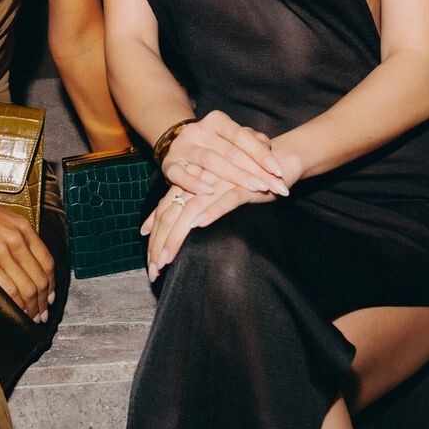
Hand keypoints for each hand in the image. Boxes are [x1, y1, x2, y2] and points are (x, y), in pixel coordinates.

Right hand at [0, 184, 54, 322]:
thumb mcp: (4, 218)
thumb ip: (20, 237)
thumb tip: (31, 265)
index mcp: (23, 227)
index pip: (47, 262)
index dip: (51, 284)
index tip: (50, 297)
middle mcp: (16, 239)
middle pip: (39, 279)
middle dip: (43, 301)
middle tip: (43, 314)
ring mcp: (1, 251)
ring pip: (26, 288)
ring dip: (32, 307)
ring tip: (32, 317)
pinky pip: (8, 289)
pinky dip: (16, 305)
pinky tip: (17, 312)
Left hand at [142, 178, 276, 279]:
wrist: (279, 160)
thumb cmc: (245, 178)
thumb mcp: (216, 192)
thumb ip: (192, 204)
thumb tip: (165, 226)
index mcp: (193, 183)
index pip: (166, 209)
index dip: (155, 232)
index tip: (149, 259)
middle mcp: (202, 182)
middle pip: (173, 212)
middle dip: (161, 242)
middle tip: (155, 268)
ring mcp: (221, 182)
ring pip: (192, 209)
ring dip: (178, 235)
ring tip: (168, 258)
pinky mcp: (244, 184)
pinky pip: (225, 198)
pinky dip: (211, 211)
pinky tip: (199, 224)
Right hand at [161, 109, 288, 198]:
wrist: (180, 144)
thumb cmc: (216, 145)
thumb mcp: (233, 139)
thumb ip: (252, 141)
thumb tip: (268, 147)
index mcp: (216, 121)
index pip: (242, 136)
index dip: (261, 154)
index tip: (279, 171)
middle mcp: (198, 130)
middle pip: (230, 151)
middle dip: (255, 170)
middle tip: (274, 186)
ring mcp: (183, 147)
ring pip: (210, 161)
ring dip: (234, 176)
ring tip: (254, 188)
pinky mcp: (169, 164)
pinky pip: (180, 174)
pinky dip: (194, 183)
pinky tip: (209, 191)